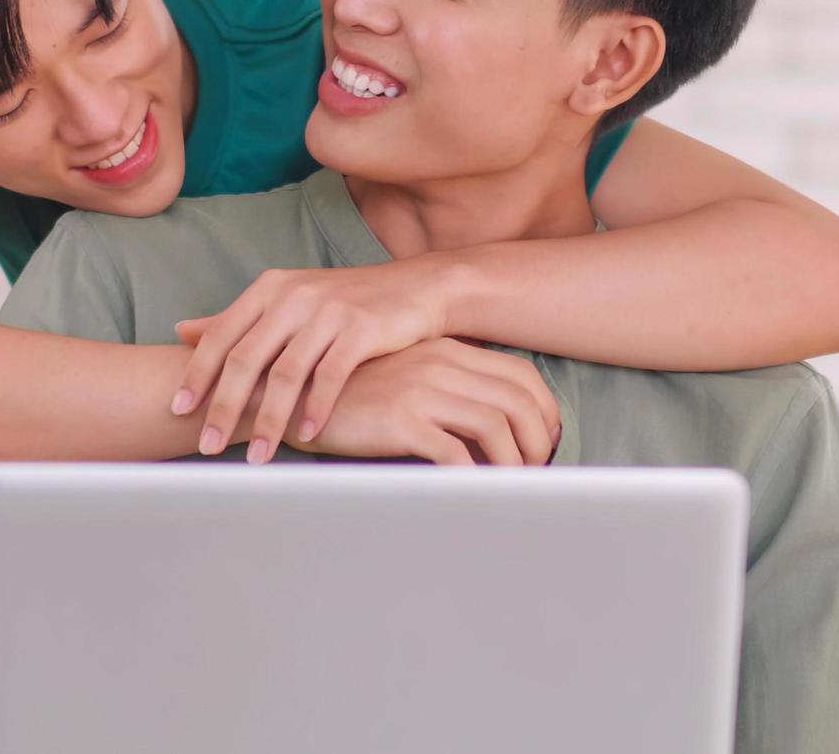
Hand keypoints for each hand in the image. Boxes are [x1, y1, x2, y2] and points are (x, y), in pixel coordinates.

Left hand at [172, 262, 451, 462]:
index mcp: (270, 288)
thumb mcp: (288, 301)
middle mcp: (294, 295)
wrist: (416, 288)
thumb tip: (182, 331)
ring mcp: (328, 310)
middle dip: (224, 407)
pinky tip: (308, 435)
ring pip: (286, 373)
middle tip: (208, 445)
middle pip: (247, 358)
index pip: (221, 335)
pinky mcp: (361, 327)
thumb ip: (238, 320)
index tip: (178, 412)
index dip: (197, 375)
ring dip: (270, 420)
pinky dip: (316, 408)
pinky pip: (330, 375)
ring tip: (259, 455)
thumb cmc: (347, 302)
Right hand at [275, 338, 560, 465]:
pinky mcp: (400, 419)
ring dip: (513, 462)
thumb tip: (495, 426)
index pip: (521, 375)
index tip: (548, 439)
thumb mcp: (408, 376)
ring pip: (495, 427)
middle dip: (539, 440)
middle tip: (538, 470)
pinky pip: (454, 452)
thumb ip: (448, 389)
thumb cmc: (354, 393)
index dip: (546, 410)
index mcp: (448, 349)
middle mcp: (441, 363)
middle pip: (518, 400)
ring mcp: (421, 389)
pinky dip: (474, 475)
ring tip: (512, 484)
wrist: (291, 392)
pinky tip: (474, 489)